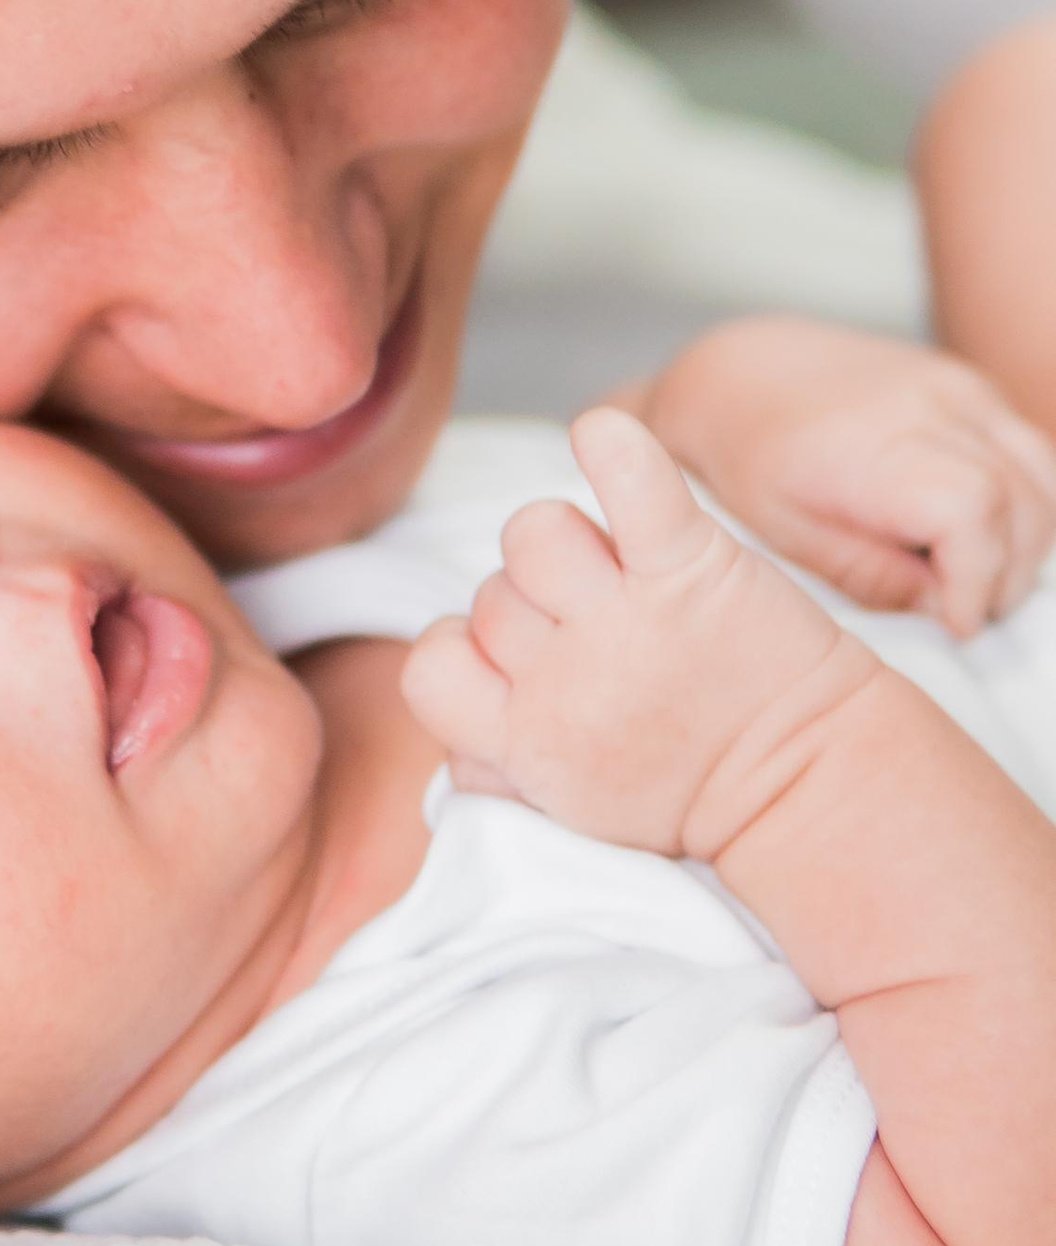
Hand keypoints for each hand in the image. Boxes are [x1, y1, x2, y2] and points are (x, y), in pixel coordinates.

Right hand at [403, 408, 871, 859]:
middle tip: (608, 642)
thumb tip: (456, 742)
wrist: (814, 790)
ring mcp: (624, 620)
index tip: (518, 667)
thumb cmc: (692, 793)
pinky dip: (613, 447)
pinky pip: (632, 483)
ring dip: (569, 544)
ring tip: (624, 579)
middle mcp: (565, 680)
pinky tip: (603, 436)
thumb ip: (494, 767)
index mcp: (524, 743)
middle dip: (537, 608)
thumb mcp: (569, 809)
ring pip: (533, 533)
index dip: (465, 652)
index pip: (430, 668)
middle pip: (493, 593)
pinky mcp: (689, 568)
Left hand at [631, 316, 1055, 637]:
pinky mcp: (972, 386)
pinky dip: (1021, 503)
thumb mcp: (789, 535)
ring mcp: (960, 388)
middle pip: (1019, 503)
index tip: (957, 622)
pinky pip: (1029, 453)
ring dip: (1024, 542)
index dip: (979, 580)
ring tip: (968, 575)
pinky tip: (973, 532)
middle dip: (1005, 575)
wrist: (745, 369)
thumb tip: (947, 608)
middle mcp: (931, 404)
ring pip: (1041, 480)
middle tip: (960, 609)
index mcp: (876, 443)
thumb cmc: (753, 453)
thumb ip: (873, 578)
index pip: (972, 512)